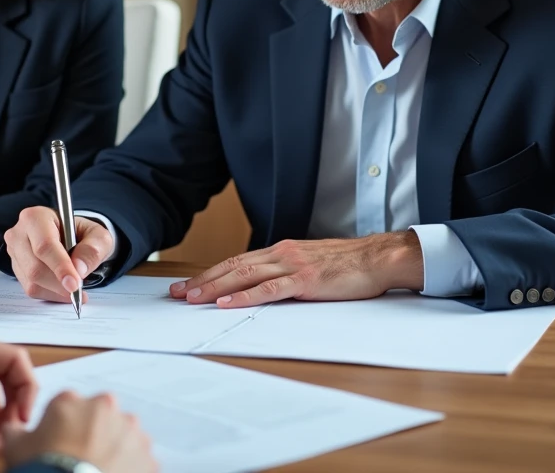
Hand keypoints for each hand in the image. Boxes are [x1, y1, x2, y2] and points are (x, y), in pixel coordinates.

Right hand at [3, 206, 113, 302]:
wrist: (72, 239)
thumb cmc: (82, 234)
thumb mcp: (98, 236)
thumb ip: (94, 248)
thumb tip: (79, 268)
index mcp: (37, 217)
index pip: (45, 245)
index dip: (60, 267)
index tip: (75, 283)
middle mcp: (20, 233)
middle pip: (35, 267)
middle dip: (60, 283)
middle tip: (79, 290)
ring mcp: (15, 252)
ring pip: (32, 282)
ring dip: (57, 290)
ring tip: (75, 289)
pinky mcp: (17, 269)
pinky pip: (32, 289)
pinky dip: (51, 294)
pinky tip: (64, 289)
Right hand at [3, 391, 156, 472]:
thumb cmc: (43, 469)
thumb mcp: (14, 448)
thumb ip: (13, 430)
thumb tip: (11, 428)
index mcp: (72, 401)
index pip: (67, 407)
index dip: (61, 428)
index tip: (57, 445)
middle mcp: (106, 409)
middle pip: (99, 418)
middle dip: (92, 435)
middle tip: (78, 460)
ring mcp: (131, 433)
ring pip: (123, 438)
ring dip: (114, 452)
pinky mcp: (148, 458)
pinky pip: (140, 462)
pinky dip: (130, 470)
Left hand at [168, 231, 424, 307]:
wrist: (378, 257)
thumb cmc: (349, 265)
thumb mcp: (311, 265)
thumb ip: (288, 273)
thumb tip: (265, 286)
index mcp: (281, 251)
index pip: (237, 261)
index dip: (210, 273)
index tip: (188, 285)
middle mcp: (281, 253)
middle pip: (232, 266)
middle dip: (202, 280)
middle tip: (176, 293)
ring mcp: (292, 265)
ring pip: (243, 275)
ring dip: (214, 287)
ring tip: (192, 298)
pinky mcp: (305, 279)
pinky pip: (269, 289)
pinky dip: (245, 296)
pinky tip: (227, 302)